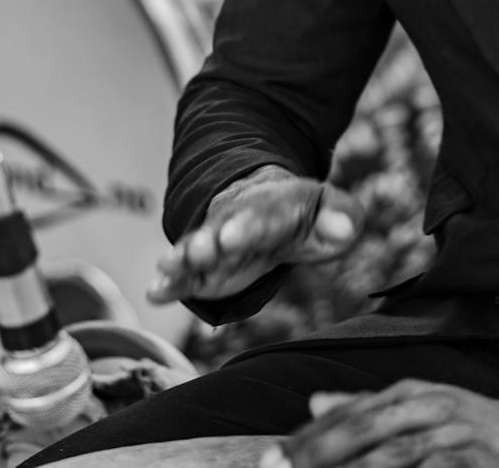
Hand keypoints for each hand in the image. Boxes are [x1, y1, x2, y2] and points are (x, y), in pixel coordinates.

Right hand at [148, 167, 360, 304]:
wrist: (265, 205)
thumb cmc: (303, 216)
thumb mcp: (332, 211)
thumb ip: (343, 218)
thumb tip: (343, 231)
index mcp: (272, 208)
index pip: (261, 218)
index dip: (247, 228)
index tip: (233, 238)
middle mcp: (236, 222)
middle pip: (221, 230)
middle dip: (210, 241)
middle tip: (200, 252)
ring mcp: (215, 244)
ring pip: (196, 249)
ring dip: (183, 258)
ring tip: (168, 267)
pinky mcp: (203, 269)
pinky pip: (183, 274)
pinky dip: (168, 282)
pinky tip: (154, 292)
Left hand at [268, 382, 498, 467]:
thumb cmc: (475, 427)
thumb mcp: (423, 407)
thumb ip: (367, 408)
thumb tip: (313, 403)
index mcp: (413, 393)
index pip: (352, 412)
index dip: (311, 435)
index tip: (274, 455)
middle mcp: (431, 408)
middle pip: (364, 431)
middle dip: (320, 453)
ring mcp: (454, 436)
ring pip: (392, 457)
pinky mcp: (474, 462)